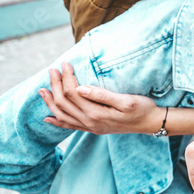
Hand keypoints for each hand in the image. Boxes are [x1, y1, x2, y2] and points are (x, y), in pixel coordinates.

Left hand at [39, 62, 162, 133]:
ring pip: (63, 115)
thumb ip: (102, 95)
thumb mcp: (126, 100)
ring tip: (42, 90)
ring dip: (51, 102)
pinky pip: (70, 126)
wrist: (151, 123)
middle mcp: (89, 122)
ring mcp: (90, 127)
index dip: (67, 78)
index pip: (74, 93)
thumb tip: (80, 88)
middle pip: (64, 103)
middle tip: (52, 70)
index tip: (65, 64)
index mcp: (97, 113)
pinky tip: (48, 118)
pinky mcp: (93, 129)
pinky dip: (57, 121)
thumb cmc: (142, 109)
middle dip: (55, 85)